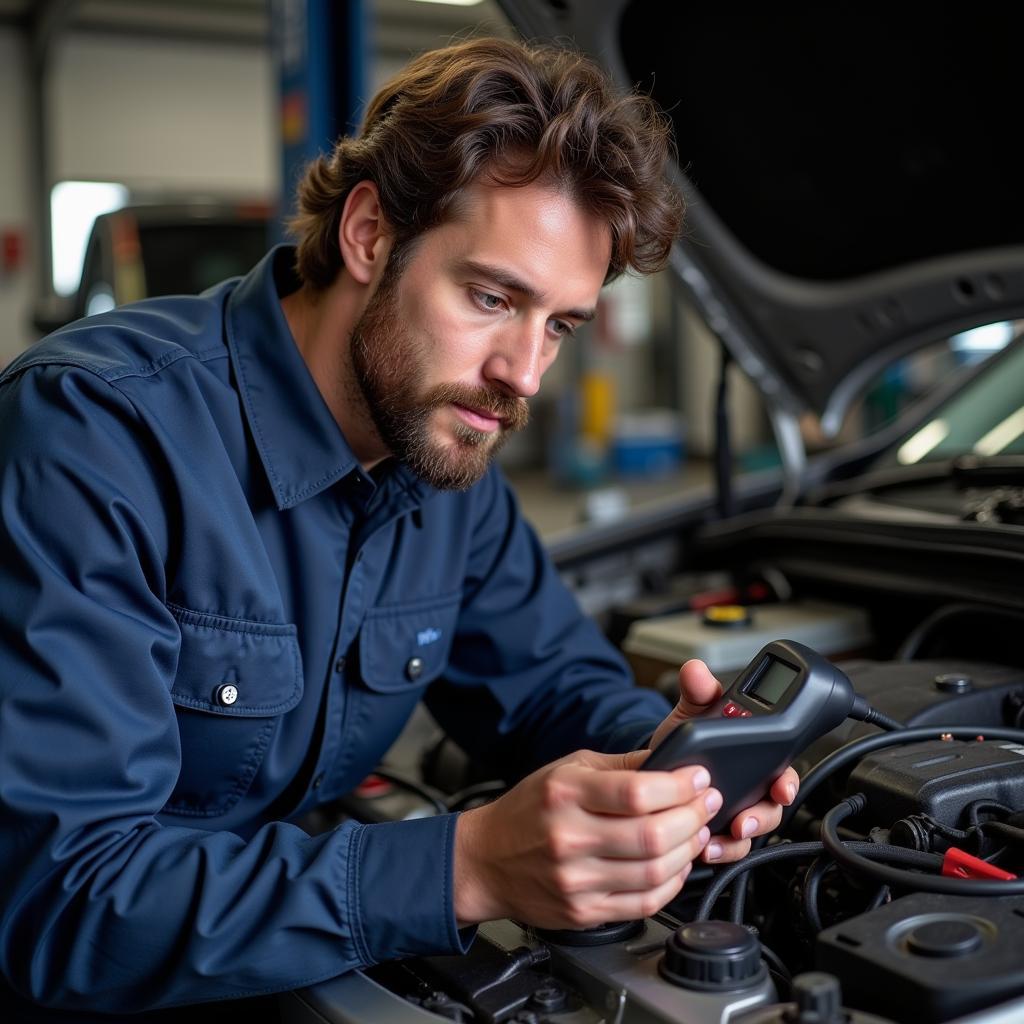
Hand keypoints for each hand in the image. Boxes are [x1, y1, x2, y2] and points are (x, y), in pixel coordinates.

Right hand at [453, 749, 719, 928]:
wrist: (485, 860)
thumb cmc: (528, 810)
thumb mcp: (567, 770)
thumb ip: (620, 768)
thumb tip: (671, 762)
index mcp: (565, 794)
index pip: (636, 792)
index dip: (679, 787)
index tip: (698, 779)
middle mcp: (569, 837)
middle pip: (651, 835)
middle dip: (692, 818)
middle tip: (707, 805)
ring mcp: (577, 879)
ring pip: (654, 873)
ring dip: (688, 852)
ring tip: (695, 833)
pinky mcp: (584, 911)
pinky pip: (644, 903)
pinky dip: (671, 884)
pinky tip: (676, 865)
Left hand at [649, 659, 799, 864]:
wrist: (658, 765)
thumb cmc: (685, 740)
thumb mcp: (691, 713)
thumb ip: (698, 691)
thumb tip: (696, 671)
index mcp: (755, 755)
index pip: (783, 771)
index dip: (787, 782)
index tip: (780, 787)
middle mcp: (751, 786)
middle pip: (771, 808)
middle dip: (762, 818)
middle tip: (744, 822)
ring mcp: (735, 811)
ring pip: (751, 832)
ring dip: (738, 840)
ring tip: (716, 840)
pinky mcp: (716, 831)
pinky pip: (728, 848)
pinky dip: (718, 850)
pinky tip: (704, 847)